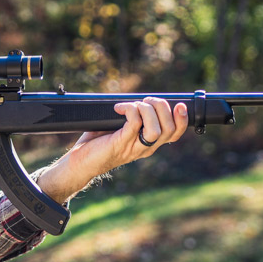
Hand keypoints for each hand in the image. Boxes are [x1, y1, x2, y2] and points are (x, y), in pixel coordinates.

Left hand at [36, 97, 188, 203]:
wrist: (80, 162)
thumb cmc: (98, 143)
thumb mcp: (120, 129)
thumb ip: (133, 118)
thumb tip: (139, 99)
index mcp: (149, 143)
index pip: (175, 134)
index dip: (182, 119)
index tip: (179, 105)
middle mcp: (145, 147)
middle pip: (170, 128)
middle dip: (162, 107)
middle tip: (146, 101)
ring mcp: (134, 147)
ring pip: (156, 128)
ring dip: (146, 110)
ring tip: (133, 105)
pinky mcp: (120, 143)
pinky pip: (134, 122)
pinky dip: (129, 109)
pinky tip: (118, 108)